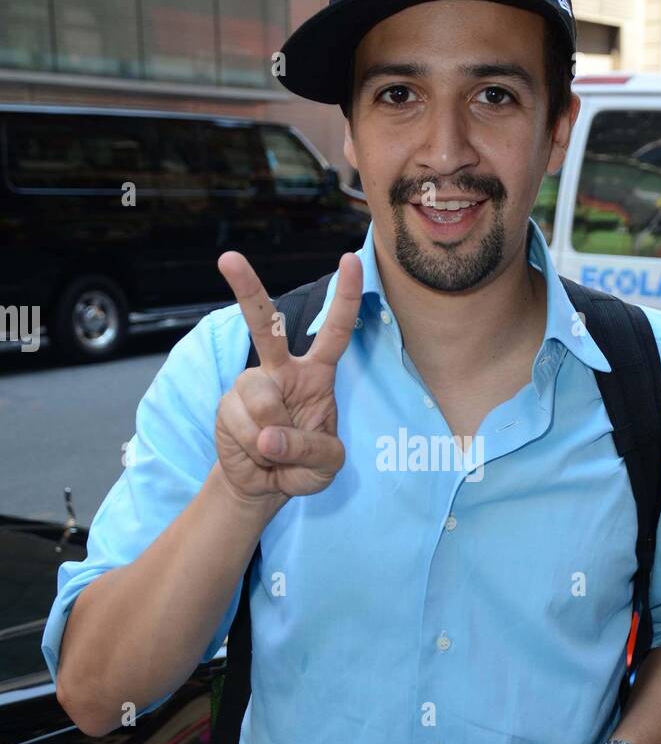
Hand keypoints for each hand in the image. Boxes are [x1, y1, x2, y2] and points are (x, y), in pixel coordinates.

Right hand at [214, 249, 362, 507]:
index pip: (336, 331)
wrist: (264, 484)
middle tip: (229, 259)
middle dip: (247, 289)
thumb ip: (310, 450)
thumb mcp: (327, 465)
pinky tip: (257, 452)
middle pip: (266, 324)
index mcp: (316, 373)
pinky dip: (254, 447)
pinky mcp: (228, 405)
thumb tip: (269, 436)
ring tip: (274, 450)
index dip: (346, 296)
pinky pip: (242, 423)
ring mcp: (251, 385)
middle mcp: (281, 370)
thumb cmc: (304, 465)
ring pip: (260, 397)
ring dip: (270, 434)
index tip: (349, 259)